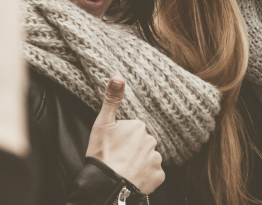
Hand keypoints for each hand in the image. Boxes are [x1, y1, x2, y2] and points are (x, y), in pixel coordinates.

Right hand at [84, 77, 164, 193]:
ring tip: (124, 170)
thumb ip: (111, 100)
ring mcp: (156, 159)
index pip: (132, 131)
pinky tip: (133, 178)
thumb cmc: (102, 154)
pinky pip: (153, 174)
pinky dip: (145, 176)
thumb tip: (118, 77)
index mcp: (138, 127)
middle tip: (117, 159)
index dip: (120, 139)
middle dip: (132, 150)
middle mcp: (151, 140)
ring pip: (148, 158)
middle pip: (141, 144)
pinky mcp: (159, 176)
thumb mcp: (102, 124)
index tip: (112, 147)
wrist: (107, 184)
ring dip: (139, 163)